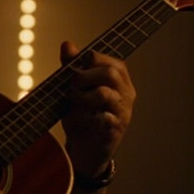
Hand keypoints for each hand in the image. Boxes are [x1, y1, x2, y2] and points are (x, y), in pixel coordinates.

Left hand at [59, 41, 135, 178]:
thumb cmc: (81, 115)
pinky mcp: (116, 130)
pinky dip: (87, 118)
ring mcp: (123, 112)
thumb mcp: (74, 89)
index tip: (72, 72)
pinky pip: (103, 118)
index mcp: (118, 78)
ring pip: (104, 94)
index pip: (106, 59)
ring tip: (74, 105)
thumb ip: (71, 66)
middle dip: (83, 77)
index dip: (85, 62)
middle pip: (110, 73)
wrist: (84, 149)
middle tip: (71, 89)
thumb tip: (67, 44)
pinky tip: (82, 121)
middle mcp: (125, 92)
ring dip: (82, 98)